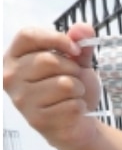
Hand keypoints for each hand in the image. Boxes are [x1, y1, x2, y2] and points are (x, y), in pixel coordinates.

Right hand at [3, 23, 101, 149]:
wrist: (78, 122)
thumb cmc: (72, 88)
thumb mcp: (77, 62)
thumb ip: (80, 43)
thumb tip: (84, 28)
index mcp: (14, 57)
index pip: (28, 35)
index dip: (56, 38)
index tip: (75, 49)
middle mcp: (11, 77)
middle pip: (48, 60)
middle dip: (72, 69)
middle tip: (74, 78)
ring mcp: (21, 100)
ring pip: (64, 84)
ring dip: (78, 89)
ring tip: (73, 95)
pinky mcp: (37, 120)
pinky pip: (72, 105)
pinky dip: (80, 107)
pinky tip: (72, 110)